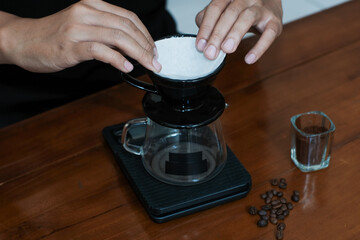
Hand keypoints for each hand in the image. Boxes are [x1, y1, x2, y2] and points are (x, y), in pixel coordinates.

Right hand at [0, 0, 160, 72]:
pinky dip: (117, 59)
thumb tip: (131, 47)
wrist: (24, 40)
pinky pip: (100, 50)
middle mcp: (87, 13)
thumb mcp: (84, 26)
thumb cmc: (54, 35)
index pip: (129, 17)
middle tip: (156, 61)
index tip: (154, 49)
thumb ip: (105, 32)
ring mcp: (78, 28)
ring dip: (139, 53)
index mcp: (93, 6)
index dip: (146, 34)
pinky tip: (127, 67)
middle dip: (147, 46)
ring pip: (118, 37)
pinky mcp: (71, 45)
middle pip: (127, 28)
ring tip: (149, 65)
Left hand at [195, 0, 282, 63]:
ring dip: (235, 34)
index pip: (215, 8)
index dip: (206, 27)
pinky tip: (249, 59)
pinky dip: (259, 47)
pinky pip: (269, 33)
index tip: (200, 46)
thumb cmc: (243, 10)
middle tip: (210, 53)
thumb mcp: (225, 11)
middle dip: (218, 34)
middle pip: (230, 13)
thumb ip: (210, 20)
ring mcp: (262, 8)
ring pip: (248, 18)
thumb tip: (202, 40)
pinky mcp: (275, 21)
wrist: (271, 2)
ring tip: (227, 50)